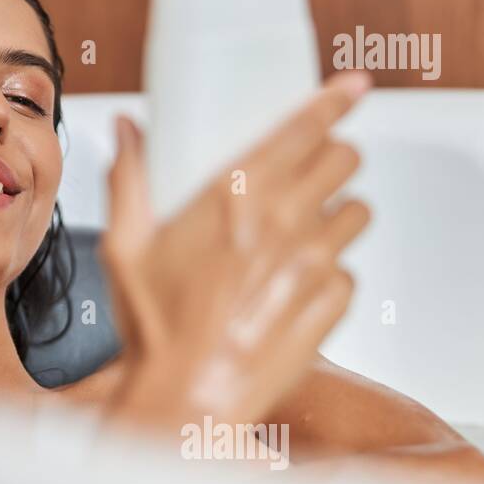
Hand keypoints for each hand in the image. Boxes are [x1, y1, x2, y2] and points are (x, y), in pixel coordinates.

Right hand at [99, 70, 372, 431]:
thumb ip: (130, 178)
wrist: (185, 397)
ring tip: (304, 233)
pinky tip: (296, 286)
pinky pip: (350, 272)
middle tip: (313, 173)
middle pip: (345, 160)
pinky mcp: (332, 304)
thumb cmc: (153, 327)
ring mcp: (314, 263)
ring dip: (338, 214)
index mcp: (235, 196)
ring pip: (358, 213)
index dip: (335, 99)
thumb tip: (129, 130)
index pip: (305, 127)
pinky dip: (331, 273)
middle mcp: (284, 221)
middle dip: (333, 159)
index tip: (353, 85)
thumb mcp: (125, 245)